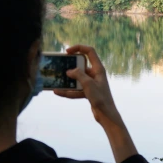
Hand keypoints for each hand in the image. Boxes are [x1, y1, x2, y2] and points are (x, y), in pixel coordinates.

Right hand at [54, 44, 136, 162]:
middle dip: (70, 66)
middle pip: (81, 65)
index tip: (67, 51)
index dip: (79, 48)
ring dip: (67, 80)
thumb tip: (69, 71)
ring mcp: (92, 83)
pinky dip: (68, 91)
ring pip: (77, 78)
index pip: (89, 52)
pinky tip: (58, 92)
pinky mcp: (88, 92)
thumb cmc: (100, 98)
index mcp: (98, 68)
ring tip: (56, 80)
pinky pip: (76, 89)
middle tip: (59, 66)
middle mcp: (95, 74)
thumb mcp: (88, 84)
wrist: (106, 114)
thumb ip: (78, 75)